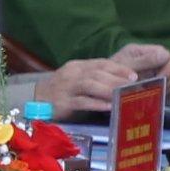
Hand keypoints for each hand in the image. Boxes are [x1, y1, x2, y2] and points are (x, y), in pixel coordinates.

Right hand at [54, 47, 169, 109]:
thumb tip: (122, 81)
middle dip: (117, 79)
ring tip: (123, 95)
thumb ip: (96, 77)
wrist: (35, 98)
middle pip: (97, 74)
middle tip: (133, 86)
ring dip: (108, 90)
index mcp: (78, 66)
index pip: (101, 63)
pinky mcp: (62, 102)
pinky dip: (96, 103)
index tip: (134, 76)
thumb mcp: (78, 78)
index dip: (118, 69)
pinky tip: (108, 106)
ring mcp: (66, 88)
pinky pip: (81, 102)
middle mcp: (72, 74)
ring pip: (89, 85)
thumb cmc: (63, 89)